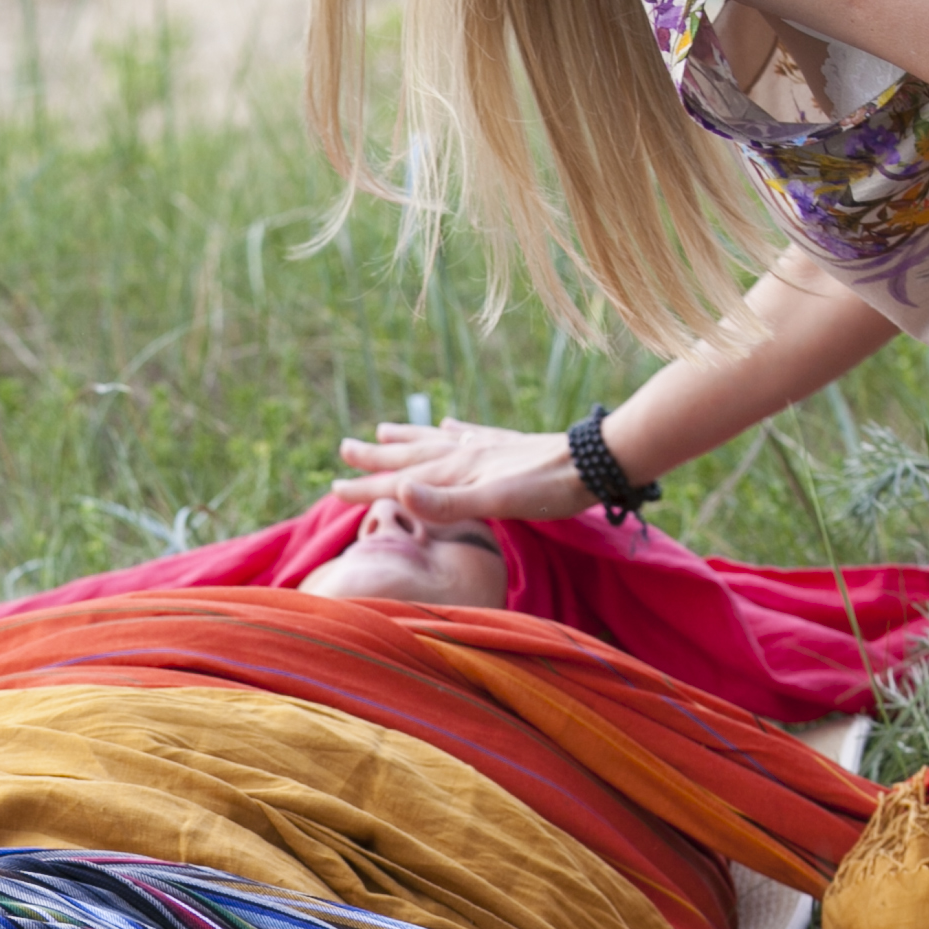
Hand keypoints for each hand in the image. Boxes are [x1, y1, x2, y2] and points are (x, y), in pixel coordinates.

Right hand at [329, 416, 598, 523]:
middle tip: (344, 449)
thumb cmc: (547, 489)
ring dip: (408, 437)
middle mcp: (465, 453)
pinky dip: (453, 430)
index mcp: (457, 470)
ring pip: (435, 440)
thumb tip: (397, 492)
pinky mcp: (506, 445)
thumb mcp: (495, 502)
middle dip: (376, 456)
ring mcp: (486, 447)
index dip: (367, 487)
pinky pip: (470, 434)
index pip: (400, 481)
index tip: (333, 488)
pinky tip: (449, 425)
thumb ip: (446, 502)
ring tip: (384, 428)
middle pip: (411, 454)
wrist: (594, 462)